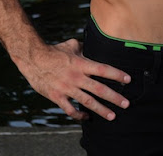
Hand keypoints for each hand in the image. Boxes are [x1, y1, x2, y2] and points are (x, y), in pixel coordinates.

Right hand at [16, 38, 130, 120]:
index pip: (103, 69)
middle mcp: (76, 77)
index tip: (128, 79)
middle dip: (114, 97)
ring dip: (101, 110)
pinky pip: (70, 110)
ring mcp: (67, 89)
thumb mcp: (71, 45)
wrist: (34, 60)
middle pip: (99, 89)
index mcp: (81, 64)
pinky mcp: (57, 97)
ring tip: (112, 116)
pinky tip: (87, 117)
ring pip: (87, 102)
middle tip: (126, 104)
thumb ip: (84, 48)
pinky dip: (79, 115)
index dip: (116, 74)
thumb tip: (93, 47)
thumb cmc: (54, 51)